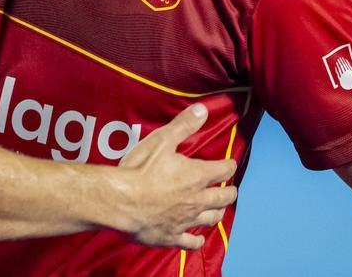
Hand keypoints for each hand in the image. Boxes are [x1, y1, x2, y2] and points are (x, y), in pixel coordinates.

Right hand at [115, 103, 237, 249]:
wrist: (121, 201)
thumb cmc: (140, 169)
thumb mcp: (162, 140)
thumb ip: (183, 126)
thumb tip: (202, 110)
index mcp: (196, 176)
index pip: (223, 170)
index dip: (228, 165)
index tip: (230, 163)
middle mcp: (196, 200)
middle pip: (222, 198)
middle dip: (228, 192)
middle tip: (230, 189)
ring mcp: (185, 220)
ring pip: (210, 219)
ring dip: (217, 213)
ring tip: (218, 211)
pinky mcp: (171, 236)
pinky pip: (189, 242)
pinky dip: (196, 241)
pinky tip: (198, 240)